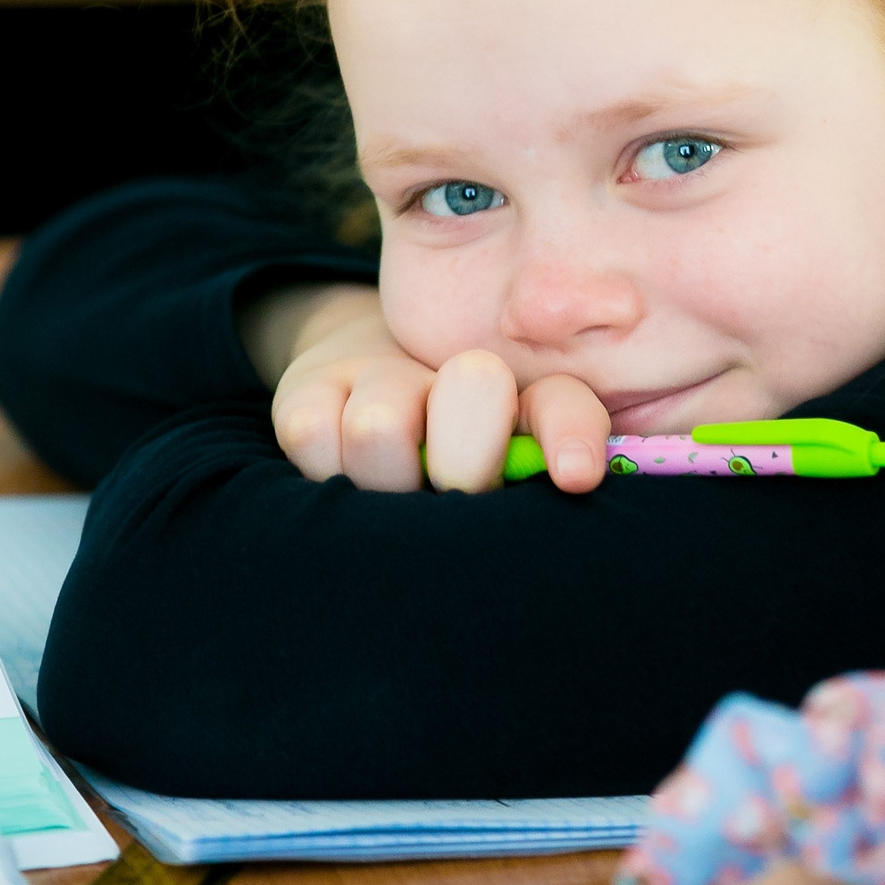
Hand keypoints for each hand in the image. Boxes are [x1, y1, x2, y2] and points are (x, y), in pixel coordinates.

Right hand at [261, 287, 612, 493]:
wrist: (361, 389)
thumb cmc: (455, 475)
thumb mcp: (505, 489)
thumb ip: (542, 494)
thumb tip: (573, 505)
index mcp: (526, 408)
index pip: (562, 406)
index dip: (570, 436)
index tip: (574, 478)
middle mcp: (462, 378)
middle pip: (475, 388)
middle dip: (463, 461)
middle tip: (451, 495)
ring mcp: (382, 380)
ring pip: (380, 428)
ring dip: (385, 479)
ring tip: (392, 496)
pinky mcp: (310, 391)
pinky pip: (314, 435)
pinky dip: (324, 471)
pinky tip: (342, 479)